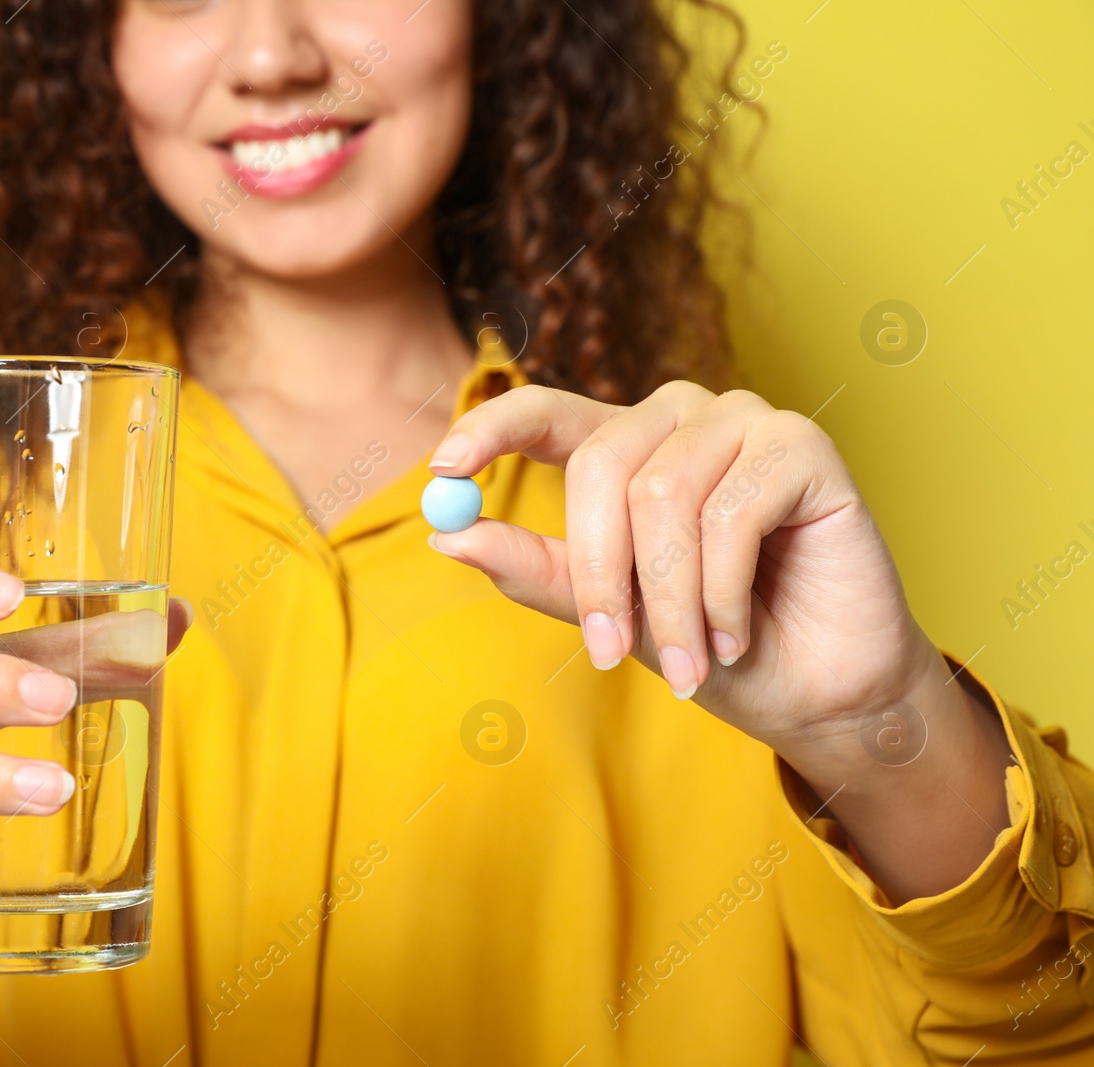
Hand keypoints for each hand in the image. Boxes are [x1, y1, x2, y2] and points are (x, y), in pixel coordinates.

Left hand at [427, 381, 937, 761]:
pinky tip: (737, 632)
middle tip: (609, 651)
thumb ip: (538, 571)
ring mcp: (743, 422)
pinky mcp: (802, 444)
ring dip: (670, 601)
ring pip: (662, 497)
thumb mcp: (609, 615)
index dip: (492, 428)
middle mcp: (680, 420)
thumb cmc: (711, 647)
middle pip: (599, 464)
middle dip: (599, 575)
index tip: (443, 469)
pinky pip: (731, 511)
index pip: (544, 410)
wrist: (817, 691)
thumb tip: (450, 535)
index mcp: (626, 449)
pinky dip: (722, 593)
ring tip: (695, 656)